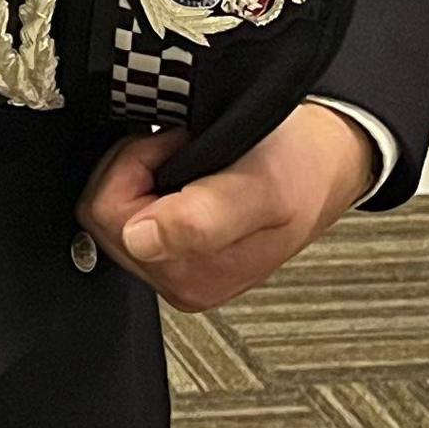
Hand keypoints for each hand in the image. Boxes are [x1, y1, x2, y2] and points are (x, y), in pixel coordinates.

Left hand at [76, 103, 376, 313]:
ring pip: (112, 212)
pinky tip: (187, 171)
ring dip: (144, 172)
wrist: (324, 163)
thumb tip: (142, 241)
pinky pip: (128, 211)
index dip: (137, 163)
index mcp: (194, 275)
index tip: (179, 146)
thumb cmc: (300, 167)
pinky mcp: (175, 252)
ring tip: (193, 158)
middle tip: (187, 149)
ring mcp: (177, 269)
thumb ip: (201, 219)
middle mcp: (181, 281)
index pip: (108, 214)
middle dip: (137, 167)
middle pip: (104, 215)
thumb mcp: (259, 185)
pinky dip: (149, 178)